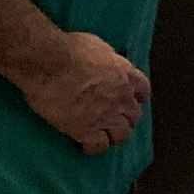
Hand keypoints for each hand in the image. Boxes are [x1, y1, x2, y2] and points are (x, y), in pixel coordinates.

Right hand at [20, 31, 151, 152]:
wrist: (51, 64)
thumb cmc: (69, 49)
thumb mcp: (96, 46)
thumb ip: (104, 59)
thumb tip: (100, 62)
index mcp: (124, 73)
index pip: (142, 89)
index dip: (137, 97)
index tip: (130, 100)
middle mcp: (121, 97)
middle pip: (134, 115)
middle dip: (126, 119)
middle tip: (113, 120)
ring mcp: (107, 115)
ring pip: (122, 135)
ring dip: (114, 136)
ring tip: (103, 136)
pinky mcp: (87, 130)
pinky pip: (99, 146)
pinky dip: (94, 148)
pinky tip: (85, 146)